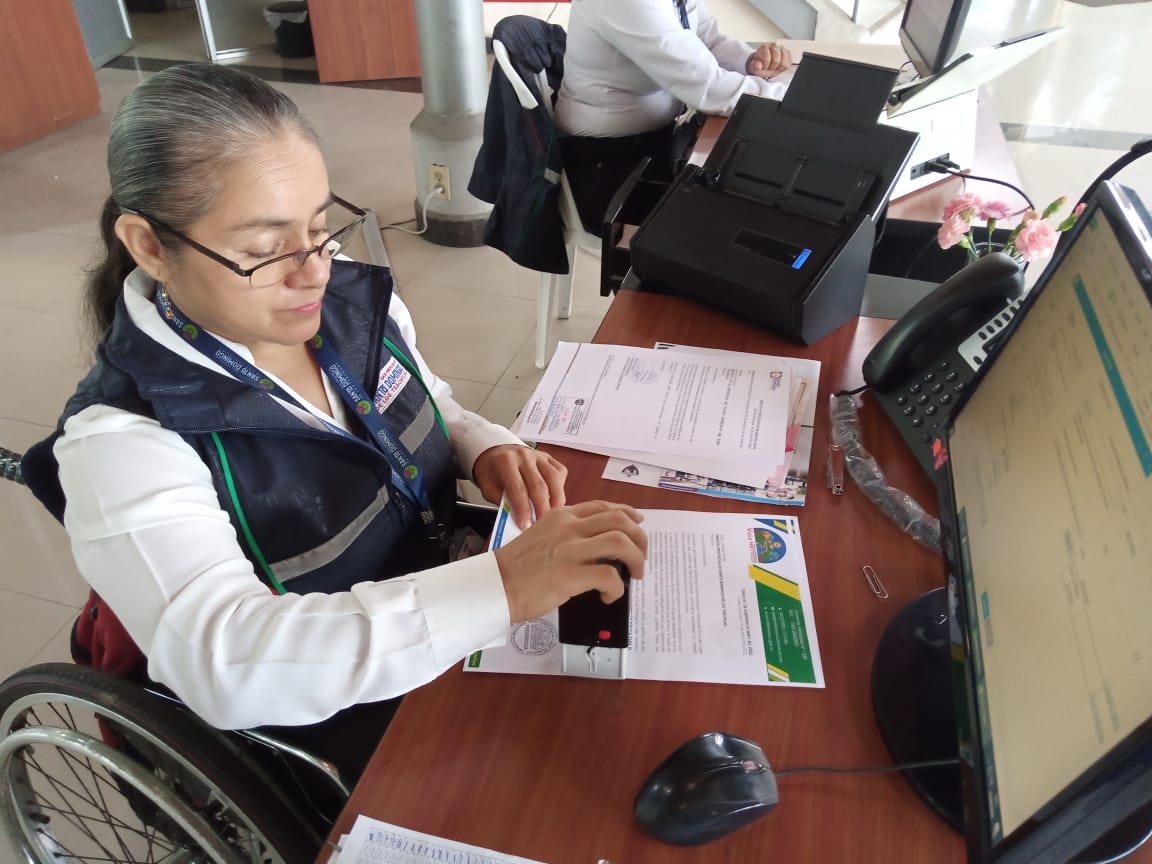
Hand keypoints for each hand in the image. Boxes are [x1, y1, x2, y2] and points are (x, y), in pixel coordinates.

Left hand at [472, 444, 566, 528]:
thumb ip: (503, 502)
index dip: (524, 510)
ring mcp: (538, 456)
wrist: (496, 453)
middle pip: (539, 486)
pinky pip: (560, 473)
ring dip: (556, 500)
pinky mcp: (548, 458)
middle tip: (541, 526)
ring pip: (554, 479)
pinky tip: (555, 498)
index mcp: (506, 462)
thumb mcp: (488, 488)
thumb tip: (520, 518)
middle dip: (542, 509)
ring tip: (552, 516)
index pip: (518, 489)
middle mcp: (524, 456)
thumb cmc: (492, 472)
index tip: (526, 526)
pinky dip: (560, 488)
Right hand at [493, 501, 647, 622]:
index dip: (628, 514)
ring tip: (634, 575)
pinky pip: (609, 576)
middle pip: (621, 521)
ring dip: (636, 560)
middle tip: (641, 558)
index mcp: (562, 516)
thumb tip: (599, 545)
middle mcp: (569, 527)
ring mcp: (570, 550)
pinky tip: (608, 596)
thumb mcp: (542, 535)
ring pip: (621, 542)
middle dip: (640, 539)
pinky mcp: (569, 575)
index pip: (604, 507)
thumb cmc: (517, 567)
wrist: (494, 585)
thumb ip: (568, 533)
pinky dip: (616, 588)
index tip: (638, 524)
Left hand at [747, 43, 791, 78]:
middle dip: (771, 67)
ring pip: (783, 63)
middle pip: (776, 61)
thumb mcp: (754, 67)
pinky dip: (783, 68)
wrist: (764, 64)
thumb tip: (758, 66)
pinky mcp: (788, 54)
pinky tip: (778, 67)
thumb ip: (755, 66)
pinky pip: (788, 64)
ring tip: (773, 67)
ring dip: (777, 68)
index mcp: (764, 47)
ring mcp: (782, 49)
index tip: (762, 67)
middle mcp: (774, 45)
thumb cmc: (760, 65)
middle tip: (768, 68)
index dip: (765, 66)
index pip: (767, 59)